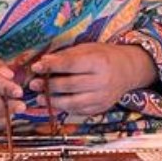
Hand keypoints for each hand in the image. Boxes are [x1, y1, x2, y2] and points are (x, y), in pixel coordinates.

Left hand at [28, 43, 156, 117]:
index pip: (72, 64)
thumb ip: (65, 56)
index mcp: (99, 61)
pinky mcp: (101, 109)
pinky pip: (79, 111)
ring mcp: (103, 97)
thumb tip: (43, 63)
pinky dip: (64, 108)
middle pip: (71, 85)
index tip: (36, 66)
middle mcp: (103, 81)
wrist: (127, 70)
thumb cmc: (103, 56)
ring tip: (39, 97)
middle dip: (49, 85)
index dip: (52, 66)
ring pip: (73, 103)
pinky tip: (53, 103)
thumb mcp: (87, 49)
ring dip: (53, 101)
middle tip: (34, 84)